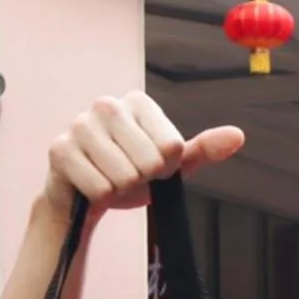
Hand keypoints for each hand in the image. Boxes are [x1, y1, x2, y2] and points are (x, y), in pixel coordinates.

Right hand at [41, 91, 244, 220]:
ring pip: (124, 176)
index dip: (166, 167)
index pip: (172, 147)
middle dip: (144, 179)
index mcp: (138, 102)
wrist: (91, 195)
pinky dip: (101, 196)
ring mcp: (80, 125)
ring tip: (112, 179)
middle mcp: (107, 105)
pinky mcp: (60, 150)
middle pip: (150, 162)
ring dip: (121, 189)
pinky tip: (92, 185)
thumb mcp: (174, 164)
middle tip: (130, 175)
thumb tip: (238, 136)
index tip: (153, 166)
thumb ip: (204, 149)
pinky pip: (99, 187)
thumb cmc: (135, 175)